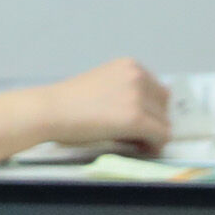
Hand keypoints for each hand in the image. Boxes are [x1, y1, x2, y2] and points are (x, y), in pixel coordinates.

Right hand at [30, 59, 169, 152]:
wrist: (49, 110)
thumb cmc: (67, 101)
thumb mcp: (102, 84)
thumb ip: (124, 90)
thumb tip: (147, 113)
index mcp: (129, 65)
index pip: (157, 90)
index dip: (150, 109)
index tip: (137, 120)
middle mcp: (137, 76)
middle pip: (164, 105)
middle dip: (154, 120)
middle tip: (135, 133)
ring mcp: (137, 97)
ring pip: (164, 123)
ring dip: (152, 134)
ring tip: (133, 141)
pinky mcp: (136, 118)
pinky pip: (161, 136)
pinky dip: (154, 145)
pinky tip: (140, 148)